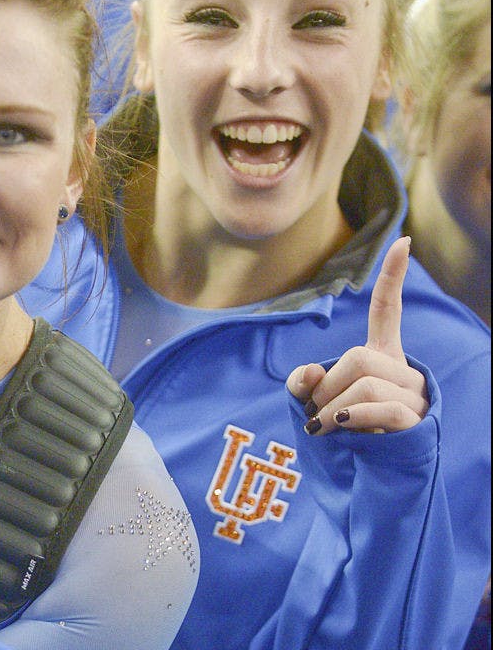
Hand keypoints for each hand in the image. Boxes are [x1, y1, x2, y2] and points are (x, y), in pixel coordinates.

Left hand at [287, 237, 428, 434]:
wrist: (374, 477)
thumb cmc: (343, 434)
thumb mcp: (313, 403)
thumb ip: (302, 384)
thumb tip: (310, 376)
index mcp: (382, 356)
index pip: (388, 309)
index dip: (393, 276)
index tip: (404, 240)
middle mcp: (404, 370)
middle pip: (357, 357)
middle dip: (327, 386)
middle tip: (317, 412)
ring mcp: (414, 395)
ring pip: (364, 382)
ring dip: (333, 408)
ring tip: (326, 427)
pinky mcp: (416, 421)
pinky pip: (380, 407)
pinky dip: (352, 416)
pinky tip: (341, 427)